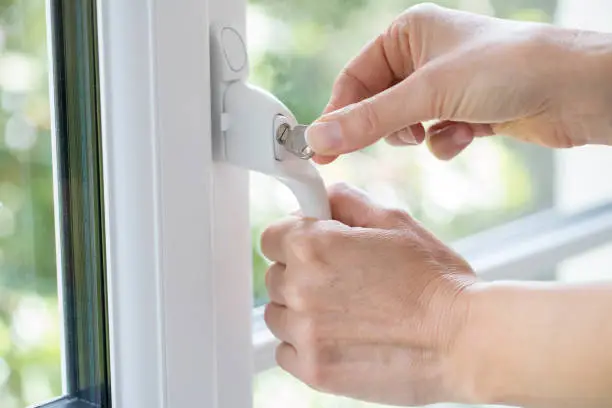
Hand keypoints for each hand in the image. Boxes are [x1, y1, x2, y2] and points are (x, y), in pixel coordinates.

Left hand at [260, 183, 477, 405]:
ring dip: (300, 312)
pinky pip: (286, 352)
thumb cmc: (434, 281)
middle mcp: (301, 288)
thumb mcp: (394, 222)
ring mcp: (305, 332)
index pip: (272, 237)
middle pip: (273, 276)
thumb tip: (323, 198)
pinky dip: (305, 345)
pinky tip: (339, 338)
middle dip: (299, 274)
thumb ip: (348, 203)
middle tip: (340, 281)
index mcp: (314, 246)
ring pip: (278, 315)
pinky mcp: (314, 369)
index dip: (293, 239)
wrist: (462, 340)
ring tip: (344, 313)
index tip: (309, 248)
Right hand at [305, 3, 611, 162]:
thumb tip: (321, 136)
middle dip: (389, 126)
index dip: (338, 114)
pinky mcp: (466, 110)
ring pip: (406, 125)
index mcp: (408, 34)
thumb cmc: (507, 68)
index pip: (355, 79)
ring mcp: (445, 85)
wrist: (574, 91)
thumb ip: (369, 120)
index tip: (320, 147)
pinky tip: (470, 134)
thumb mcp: (427, 94)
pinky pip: (435, 135)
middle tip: (391, 141)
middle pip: (378, 104)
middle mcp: (424, 56)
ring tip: (443, 128)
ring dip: (422, 134)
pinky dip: (447, 141)